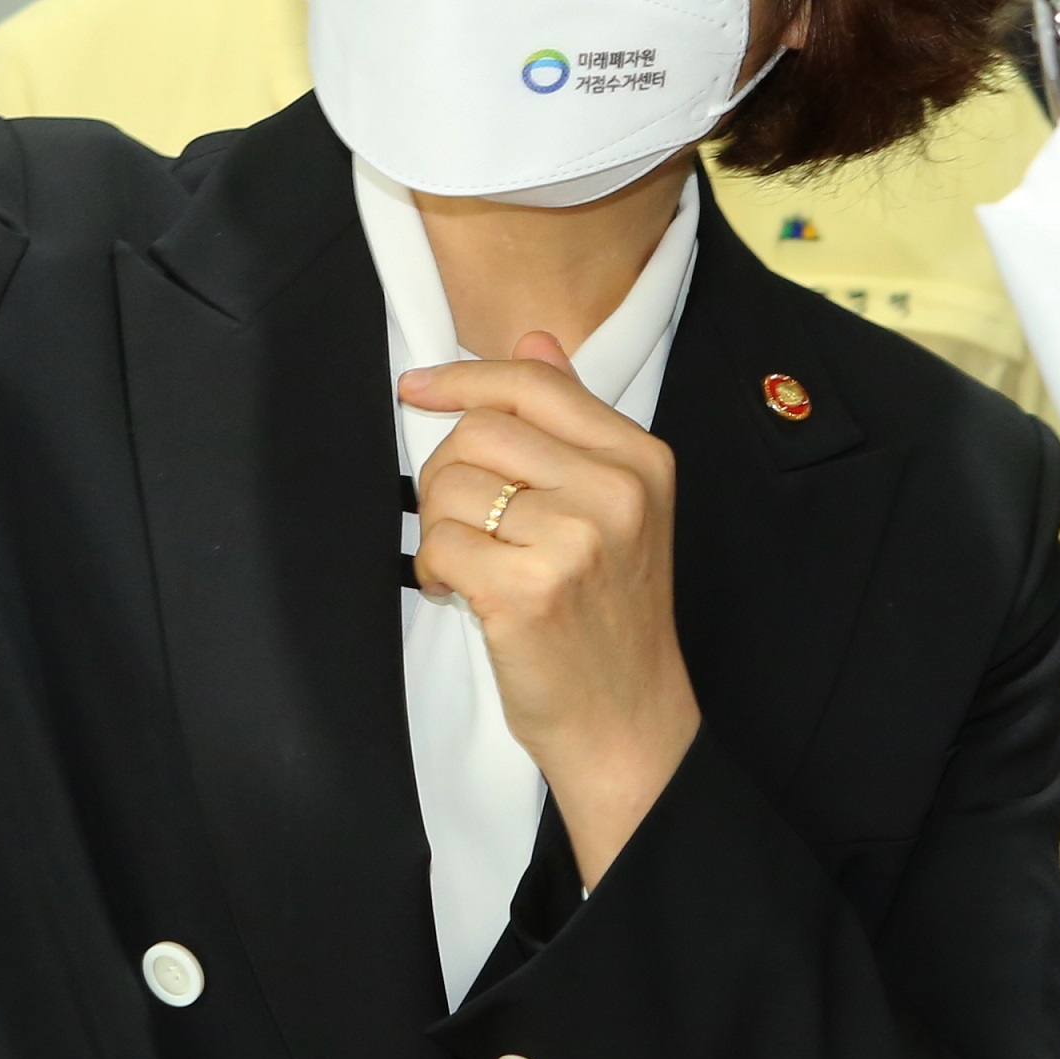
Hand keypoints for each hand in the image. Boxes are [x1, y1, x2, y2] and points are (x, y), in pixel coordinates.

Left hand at [405, 336, 702, 880]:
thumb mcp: (618, 508)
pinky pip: (439, 543)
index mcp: (641, 460)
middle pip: (480, 432)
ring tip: (472, 564)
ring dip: (441, 528)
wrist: (628, 720)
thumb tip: (534, 338)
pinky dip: (434, 567)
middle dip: (448, 474)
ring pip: (451, 486)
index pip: (533, 382)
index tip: (418, 388)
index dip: (463, 378)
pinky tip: (462, 591)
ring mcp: (574, 541)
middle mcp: (615, 492)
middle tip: (464, 523)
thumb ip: (573, 421)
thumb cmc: (611, 616)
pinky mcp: (527, 591)